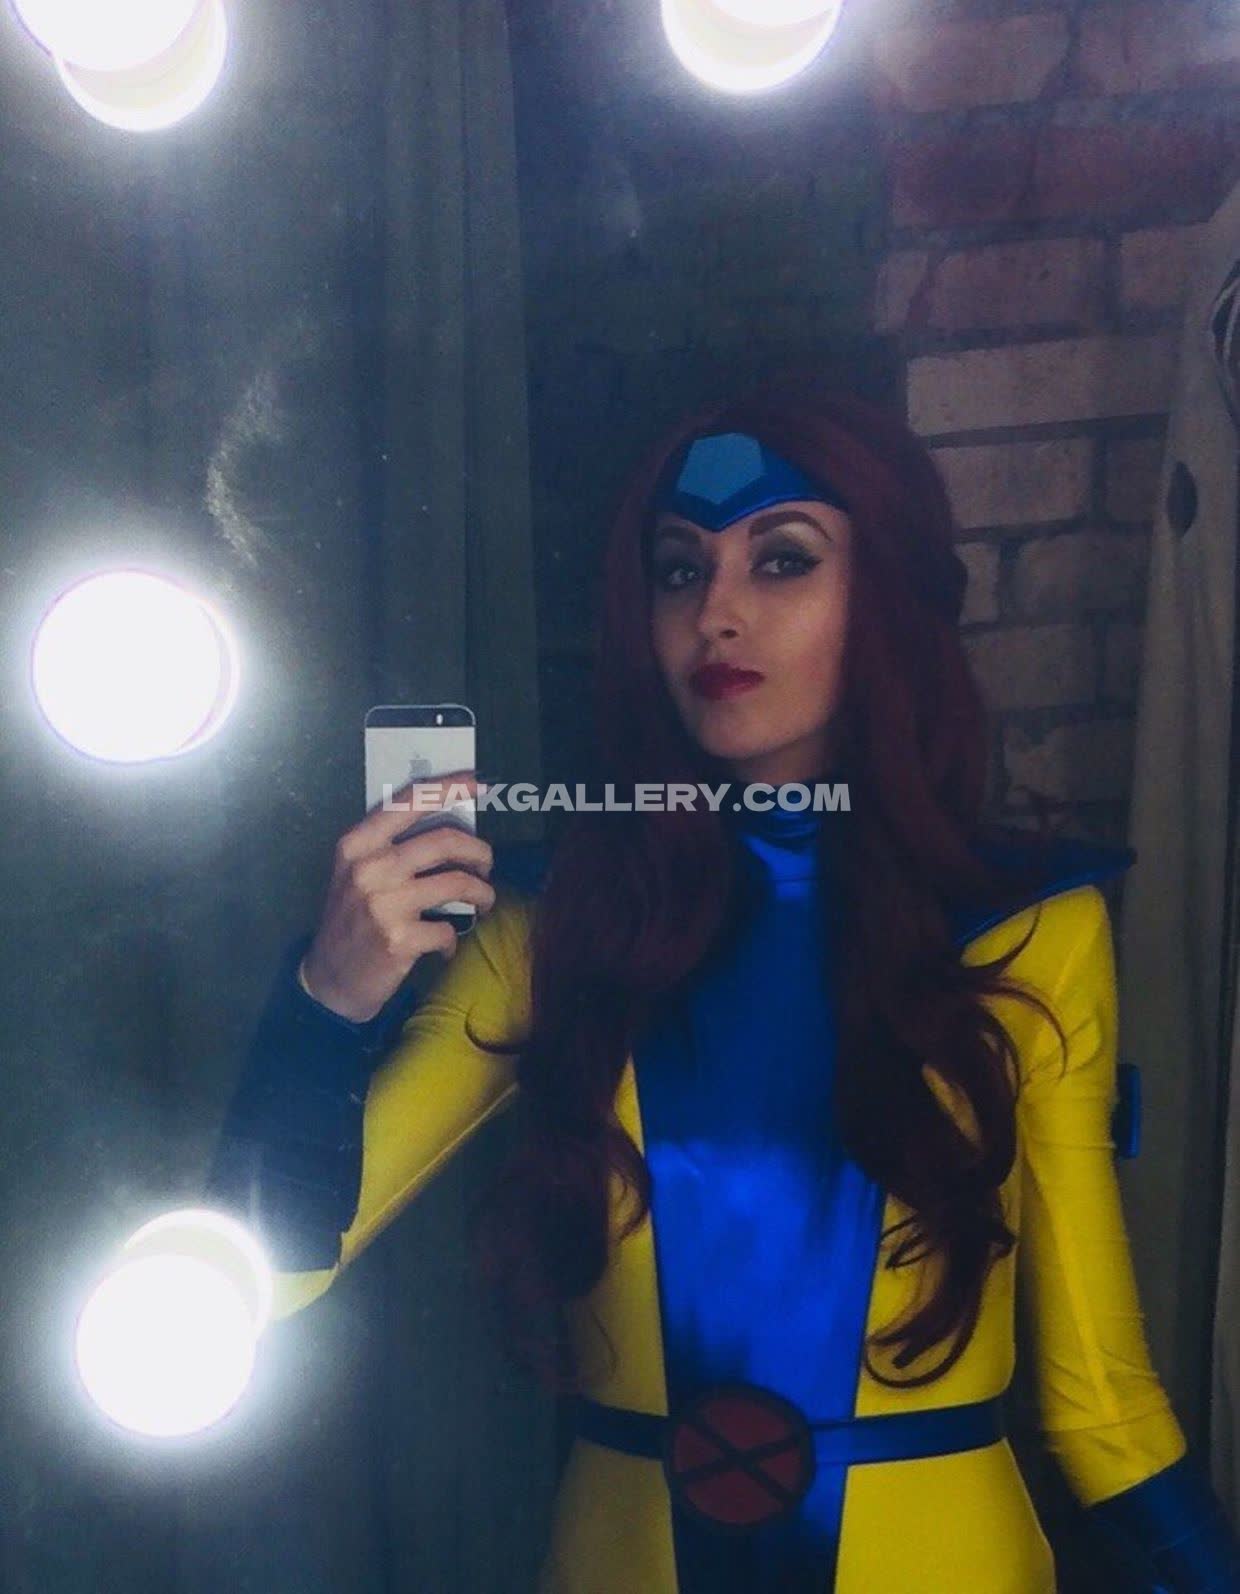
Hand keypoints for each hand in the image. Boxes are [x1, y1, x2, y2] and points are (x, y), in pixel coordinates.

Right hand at [300, 771, 494, 1021]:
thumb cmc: (350, 919)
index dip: (447, 787)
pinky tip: (446, 945)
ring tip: (482, 902)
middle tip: (486, 865)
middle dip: (479, 851)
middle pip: (445, 841)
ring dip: (482, 894)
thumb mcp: (355, 872)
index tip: (478, 781)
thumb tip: (449, 822)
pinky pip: (448, 930)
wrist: (328, 979)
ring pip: (458, 884)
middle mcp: (369, 868)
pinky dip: (454, 939)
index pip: (408, 801)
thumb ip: (391, 846)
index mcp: (357, 844)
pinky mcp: (399, 939)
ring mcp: (384, 904)